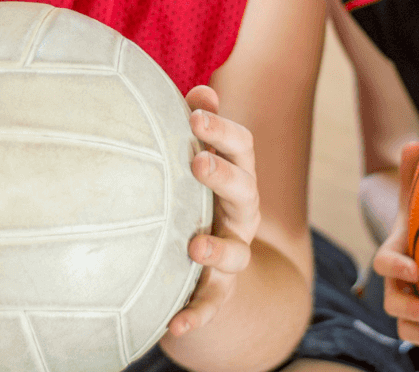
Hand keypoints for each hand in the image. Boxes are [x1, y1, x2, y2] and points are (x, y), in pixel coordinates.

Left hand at [164, 85, 261, 337]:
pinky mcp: (217, 291)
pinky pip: (210, 304)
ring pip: (236, 254)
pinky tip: (173, 327)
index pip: (241, 148)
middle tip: (196, 164)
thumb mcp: (202, 161)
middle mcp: (242, 215)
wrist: (216, 263)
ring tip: (194, 247)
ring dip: (217, 251)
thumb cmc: (199, 196)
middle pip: (245, 192)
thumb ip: (200, 127)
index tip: (194, 117)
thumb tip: (199, 91)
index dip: (221, 132)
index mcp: (237, 178)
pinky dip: (194, 316)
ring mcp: (233, 254)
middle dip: (222, 178)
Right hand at [370, 141, 418, 371]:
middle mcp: (401, 287)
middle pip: (394, 303)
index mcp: (397, 257)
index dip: (395, 267)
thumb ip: (414, 178)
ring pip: (409, 330)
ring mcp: (413, 310)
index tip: (414, 268)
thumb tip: (414, 141)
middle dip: (411, 309)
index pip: (384, 263)